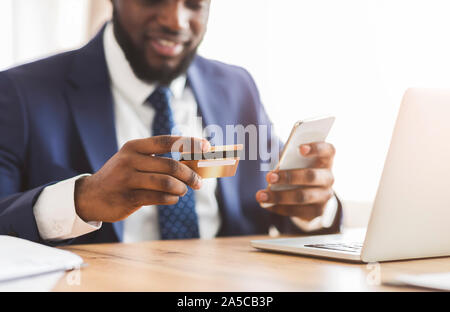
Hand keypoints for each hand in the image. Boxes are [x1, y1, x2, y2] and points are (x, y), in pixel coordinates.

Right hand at [74, 136, 209, 222]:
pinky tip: (172, 198)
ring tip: (183, 191)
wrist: (91, 196)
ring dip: (181, 188)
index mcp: (135, 147)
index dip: (189, 143)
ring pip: (166, 183)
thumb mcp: (134, 161)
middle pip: (171, 165)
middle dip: (190, 174)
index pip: (167, 141)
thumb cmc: (122, 176)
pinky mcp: (128, 198)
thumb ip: (159, 160)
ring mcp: (127, 179)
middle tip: (199, 182)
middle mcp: (130, 160)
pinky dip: (171, 199)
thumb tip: (193, 164)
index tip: (207, 147)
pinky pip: (159, 198)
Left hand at [256, 142, 335, 220]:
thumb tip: (275, 168)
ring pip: (302, 197)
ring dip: (279, 196)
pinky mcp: (316, 211)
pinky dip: (278, 208)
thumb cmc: (300, 169)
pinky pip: (296, 211)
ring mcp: (324, 196)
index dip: (316, 148)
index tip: (300, 148)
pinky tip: (265, 204)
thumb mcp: (296, 160)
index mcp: (325, 160)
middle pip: (311, 176)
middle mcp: (328, 178)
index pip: (327, 150)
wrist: (312, 194)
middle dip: (289, 177)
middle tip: (269, 176)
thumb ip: (288, 159)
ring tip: (261, 195)